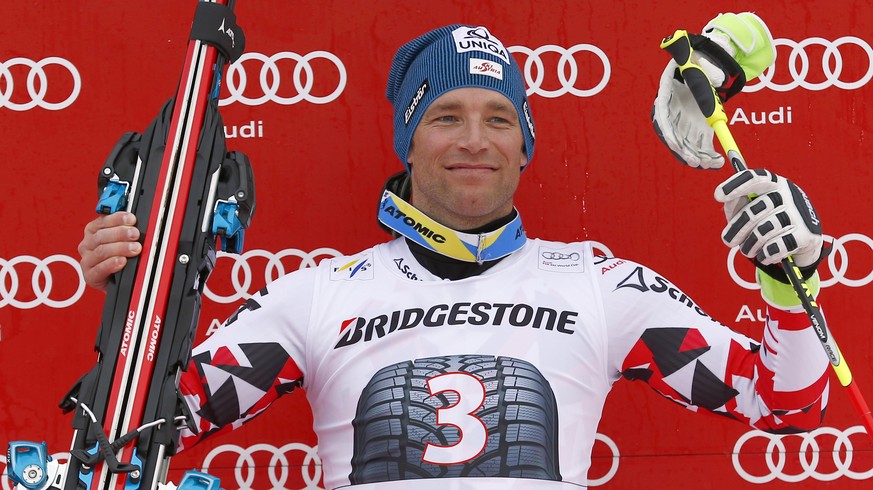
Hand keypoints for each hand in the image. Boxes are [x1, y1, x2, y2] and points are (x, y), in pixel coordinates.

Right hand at [77, 212, 141, 291]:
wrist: (118, 282)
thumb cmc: (121, 258)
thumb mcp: (123, 241)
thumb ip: (127, 230)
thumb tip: (137, 224)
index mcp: (93, 231)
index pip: (103, 221)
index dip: (117, 218)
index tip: (131, 219)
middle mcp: (88, 244)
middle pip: (102, 235)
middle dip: (121, 233)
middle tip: (135, 234)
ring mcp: (87, 260)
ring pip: (101, 251)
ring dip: (120, 248)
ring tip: (134, 249)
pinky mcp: (90, 275)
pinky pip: (100, 269)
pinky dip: (112, 264)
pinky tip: (122, 261)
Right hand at [652, 12, 775, 168]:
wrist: (704, 63)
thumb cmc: (700, 60)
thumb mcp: (701, 60)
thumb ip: (707, 69)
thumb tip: (716, 80)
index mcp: (667, 93)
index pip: (663, 118)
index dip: (668, 133)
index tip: (676, 146)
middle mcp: (672, 111)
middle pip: (674, 136)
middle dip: (684, 151)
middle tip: (697, 162)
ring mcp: (683, 120)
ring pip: (686, 143)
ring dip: (696, 156)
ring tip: (711, 164)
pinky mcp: (694, 127)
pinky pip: (698, 144)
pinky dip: (707, 154)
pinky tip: (718, 161)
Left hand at [715, 169, 825, 281]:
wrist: (802, 242)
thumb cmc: (768, 221)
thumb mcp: (750, 209)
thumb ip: (736, 203)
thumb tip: (728, 200)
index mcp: (773, 183)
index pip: (755, 178)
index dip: (735, 185)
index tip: (718, 196)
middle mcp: (788, 194)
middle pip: (755, 210)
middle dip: (738, 228)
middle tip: (729, 241)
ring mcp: (799, 214)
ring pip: (765, 230)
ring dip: (751, 244)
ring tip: (747, 250)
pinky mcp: (806, 234)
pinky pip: (779, 245)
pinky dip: (767, 253)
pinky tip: (764, 256)